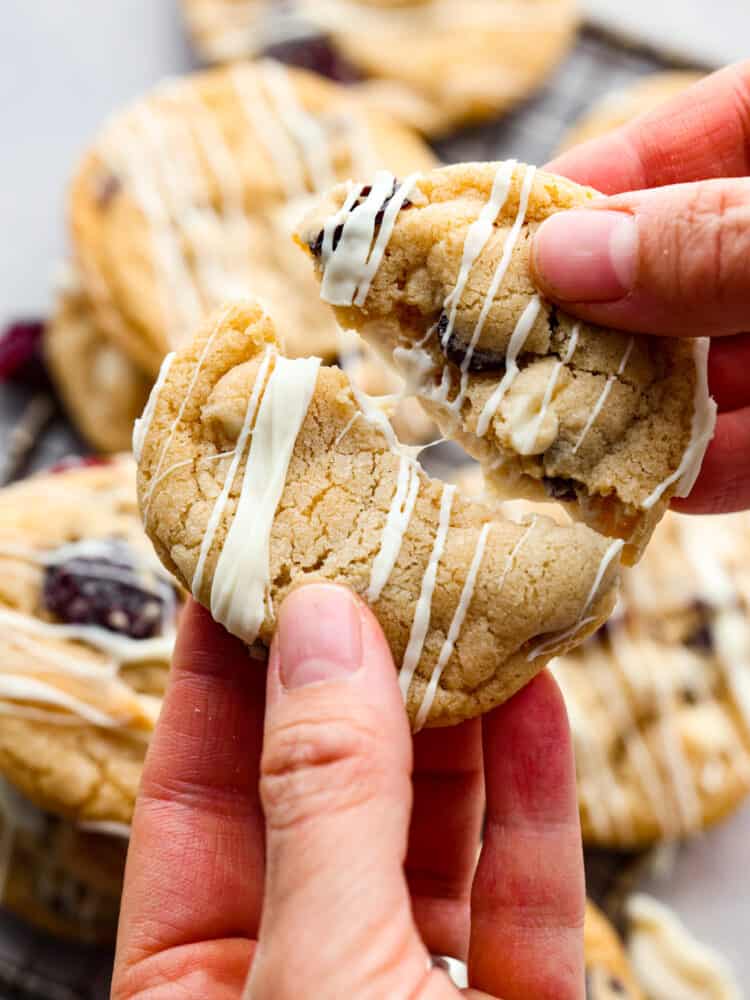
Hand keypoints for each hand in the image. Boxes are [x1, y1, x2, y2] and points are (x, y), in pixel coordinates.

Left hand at [111, 586, 584, 999]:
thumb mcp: (323, 970)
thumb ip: (326, 803)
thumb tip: (323, 632)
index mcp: (203, 987)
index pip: (194, 797)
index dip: (215, 673)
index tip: (241, 568)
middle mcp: (307, 974)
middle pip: (323, 795)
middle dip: (351, 675)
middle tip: (367, 561)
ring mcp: (415, 993)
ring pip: (431, 831)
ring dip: (455, 718)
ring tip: (462, 606)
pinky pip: (525, 890)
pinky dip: (535, 794)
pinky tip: (537, 703)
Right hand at [532, 61, 749, 514]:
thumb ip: (718, 238)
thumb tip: (566, 255)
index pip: (669, 147)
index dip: (574, 193)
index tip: (484, 244)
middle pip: (668, 269)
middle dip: (587, 324)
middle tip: (496, 363)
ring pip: (707, 366)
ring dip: (632, 412)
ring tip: (552, 444)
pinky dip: (709, 467)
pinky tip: (650, 489)